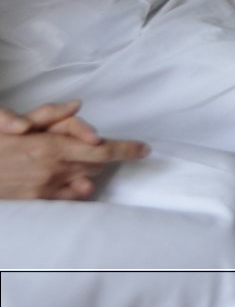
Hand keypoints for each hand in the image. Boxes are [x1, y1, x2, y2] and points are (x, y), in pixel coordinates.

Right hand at [0, 101, 147, 200]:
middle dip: (105, 154)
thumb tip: (78, 105)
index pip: (101, 151)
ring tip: (71, 159)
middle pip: (97, 165)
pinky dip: (74, 186)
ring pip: (85, 180)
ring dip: (86, 169)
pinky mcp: (38, 201)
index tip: (145, 149)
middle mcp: (54, 170)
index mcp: (52, 147)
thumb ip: (50, 114)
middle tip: (111, 147)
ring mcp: (46, 189)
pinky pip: (69, 196)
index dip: (127, 149)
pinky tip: (67, 178)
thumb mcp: (17, 121)